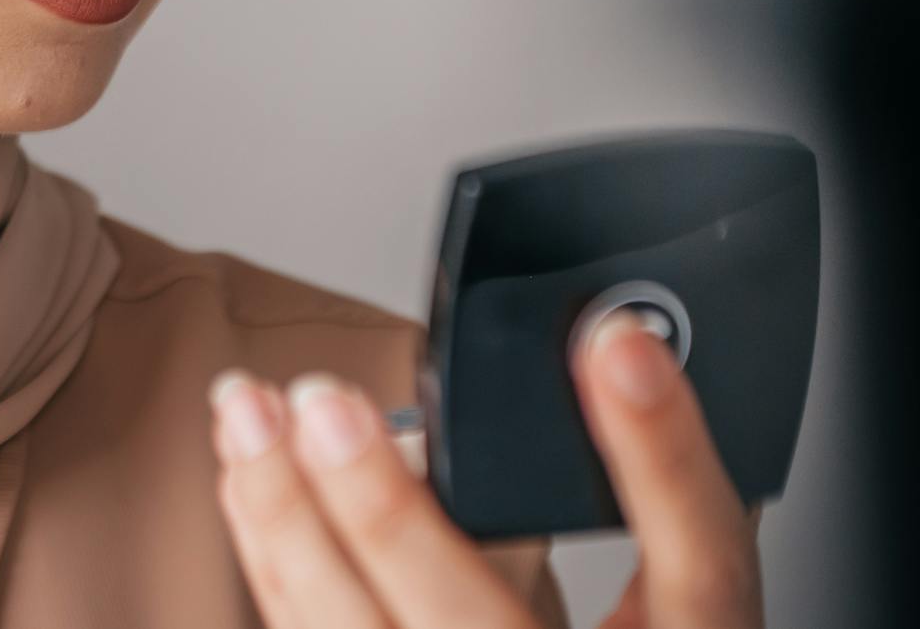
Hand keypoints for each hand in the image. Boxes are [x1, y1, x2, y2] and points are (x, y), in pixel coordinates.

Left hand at [208, 312, 762, 628]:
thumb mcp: (679, 592)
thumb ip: (656, 491)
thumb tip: (609, 350)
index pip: (700, 562)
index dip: (661, 455)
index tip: (614, 345)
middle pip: (470, 621)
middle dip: (385, 512)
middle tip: (326, 403)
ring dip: (286, 520)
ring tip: (248, 414)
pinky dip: (271, 556)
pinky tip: (247, 481)